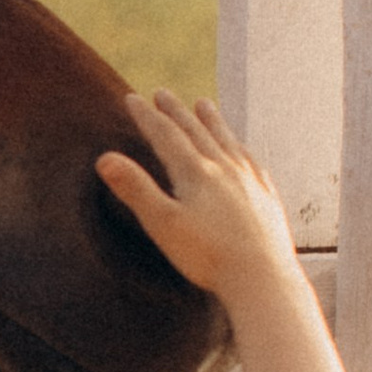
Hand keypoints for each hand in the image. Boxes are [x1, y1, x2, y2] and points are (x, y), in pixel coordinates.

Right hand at [97, 92, 355, 371]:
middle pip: (196, 131)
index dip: (146, 116)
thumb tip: (104, 158)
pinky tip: (241, 150)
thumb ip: (135, 189)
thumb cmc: (208, 257)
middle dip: (176, 111)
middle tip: (162, 93)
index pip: (166, 135)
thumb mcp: (162, 225)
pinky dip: (241, 149)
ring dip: (212, 121)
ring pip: (227, 141)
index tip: (132, 99)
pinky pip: (252, 162)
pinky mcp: (267, 198)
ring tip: (204, 104)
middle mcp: (225, 168)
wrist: (262, 278)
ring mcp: (250, 181)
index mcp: (196, 172)